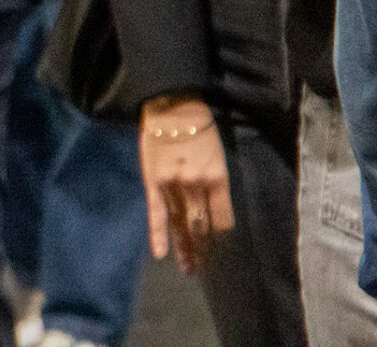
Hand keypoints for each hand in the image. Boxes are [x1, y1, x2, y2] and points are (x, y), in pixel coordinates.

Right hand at [140, 95, 233, 274]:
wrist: (170, 107)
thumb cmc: (199, 128)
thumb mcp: (217, 155)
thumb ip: (216, 182)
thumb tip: (215, 210)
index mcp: (217, 178)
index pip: (222, 218)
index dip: (222, 237)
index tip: (223, 252)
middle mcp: (196, 185)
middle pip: (202, 225)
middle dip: (205, 249)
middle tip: (206, 270)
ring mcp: (172, 185)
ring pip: (181, 224)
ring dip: (186, 249)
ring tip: (189, 269)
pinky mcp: (153, 182)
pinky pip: (156, 213)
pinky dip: (158, 234)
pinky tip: (160, 253)